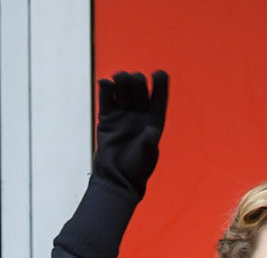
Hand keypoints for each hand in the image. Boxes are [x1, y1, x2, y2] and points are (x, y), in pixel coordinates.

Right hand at [93, 70, 168, 197]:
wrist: (115, 177)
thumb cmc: (135, 170)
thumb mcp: (145, 157)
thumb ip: (148, 142)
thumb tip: (151, 130)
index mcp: (154, 123)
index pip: (159, 99)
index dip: (160, 85)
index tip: (159, 73)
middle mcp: (140, 116)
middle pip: (139, 88)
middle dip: (136, 82)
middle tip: (132, 84)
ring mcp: (123, 114)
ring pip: (123, 88)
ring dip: (121, 79)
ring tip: (118, 80)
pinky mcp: (106, 116)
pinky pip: (107, 96)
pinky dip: (106, 86)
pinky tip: (106, 84)